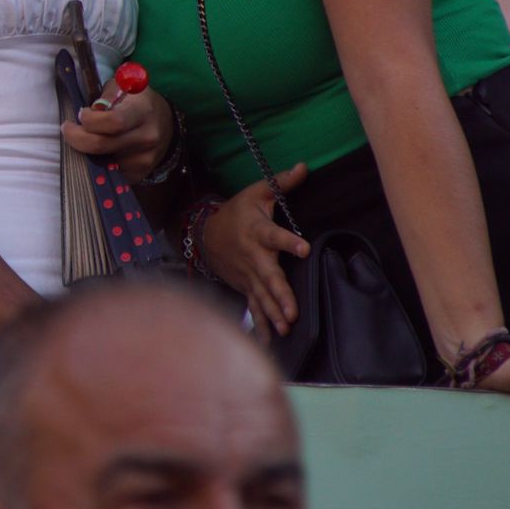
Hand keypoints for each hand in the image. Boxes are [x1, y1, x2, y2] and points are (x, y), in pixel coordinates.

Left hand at [61, 89, 173, 179]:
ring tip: (87, 138)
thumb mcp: (122, 87)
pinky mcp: (140, 174)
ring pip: (101, 162)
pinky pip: (110, 174)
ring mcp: (145, 158)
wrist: (164, 123)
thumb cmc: (136, 100)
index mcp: (142, 110)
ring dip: (86, 152)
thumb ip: (105, 97)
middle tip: (68, 129)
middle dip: (76, 138)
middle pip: (101, 145)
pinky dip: (98, 165)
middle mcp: (147, 136)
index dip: (90, 120)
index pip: (113, 121)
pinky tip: (99, 152)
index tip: (81, 114)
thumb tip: (89, 113)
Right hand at [201, 163, 310, 340]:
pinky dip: (261, 325)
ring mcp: (247, 275)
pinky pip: (254, 308)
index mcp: (257, 231)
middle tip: (292, 312)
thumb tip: (305, 166)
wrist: (204, 235)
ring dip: (272, 314)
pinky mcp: (245, 287)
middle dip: (280, 295)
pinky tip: (271, 342)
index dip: (288, 241)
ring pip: (261, 296)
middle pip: (268, 277)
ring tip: (286, 329)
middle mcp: (253, 257)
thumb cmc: (236, 212)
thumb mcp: (256, 193)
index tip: (303, 248)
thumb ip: (281, 182)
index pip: (275, 236)